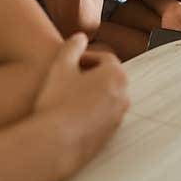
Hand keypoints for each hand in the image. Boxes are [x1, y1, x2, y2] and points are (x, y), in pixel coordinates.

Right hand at [33, 34, 128, 172]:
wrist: (56, 143)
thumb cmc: (57, 101)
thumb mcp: (60, 66)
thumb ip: (71, 47)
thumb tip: (80, 37)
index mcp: (116, 76)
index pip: (104, 58)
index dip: (83, 57)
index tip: (66, 62)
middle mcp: (124, 96)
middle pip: (107, 78)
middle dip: (88, 75)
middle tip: (65, 78)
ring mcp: (119, 118)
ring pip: (105, 98)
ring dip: (89, 93)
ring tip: (65, 97)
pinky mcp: (111, 135)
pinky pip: (102, 116)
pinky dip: (89, 111)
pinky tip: (68, 115)